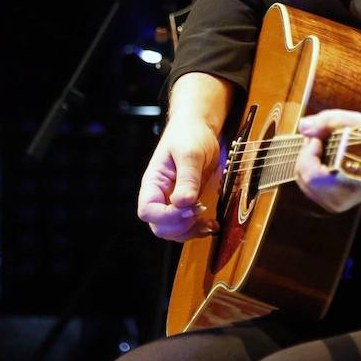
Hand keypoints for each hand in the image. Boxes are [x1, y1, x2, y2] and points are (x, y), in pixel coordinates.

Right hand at [137, 115, 221, 241]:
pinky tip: (212, 224)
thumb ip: (187, 178)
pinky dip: (199, 230)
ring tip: (208, 223)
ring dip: (191, 232)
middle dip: (180, 226)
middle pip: (159, 226)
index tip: (190, 206)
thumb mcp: (189, 153)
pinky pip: (187, 226)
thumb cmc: (189, 134)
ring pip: (174, 231)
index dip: (167, 216)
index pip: (148, 211)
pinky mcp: (187, 205)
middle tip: (200, 211)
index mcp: (152, 182)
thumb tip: (183, 203)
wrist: (199, 128)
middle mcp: (160, 196)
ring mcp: (173, 202)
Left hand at [294, 109, 360, 213]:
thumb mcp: (355, 122)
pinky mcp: (331, 203)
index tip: (318, 139)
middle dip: (306, 155)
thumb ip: (328, 121)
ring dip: (306, 162)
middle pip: (305, 179)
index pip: (314, 176)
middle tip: (317, 140)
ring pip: (303, 182)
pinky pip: (307, 186)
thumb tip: (304, 127)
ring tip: (320, 148)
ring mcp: (337, 203)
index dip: (310, 155)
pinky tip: (321, 159)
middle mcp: (345, 198)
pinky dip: (309, 170)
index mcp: (355, 182)